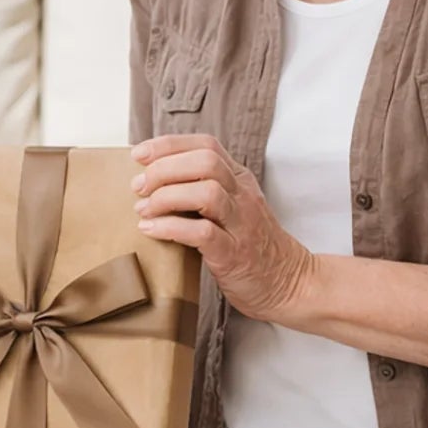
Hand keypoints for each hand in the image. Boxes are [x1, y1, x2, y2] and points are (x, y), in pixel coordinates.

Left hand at [132, 134, 315, 321]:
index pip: (206, 146)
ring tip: (144, 209)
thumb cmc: (249, 245)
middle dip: (164, 169)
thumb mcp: (232, 207)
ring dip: (166, 197)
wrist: (289, 282)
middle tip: (139, 187)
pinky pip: (203, 233)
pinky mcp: (234, 254)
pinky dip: (171, 228)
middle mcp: (243, 196)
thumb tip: (153, 179)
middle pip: (205, 162)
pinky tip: (150, 230)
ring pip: (207, 192)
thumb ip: (202, 189)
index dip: (169, 145)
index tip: (139, 154)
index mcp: (240, 180)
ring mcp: (241, 224)